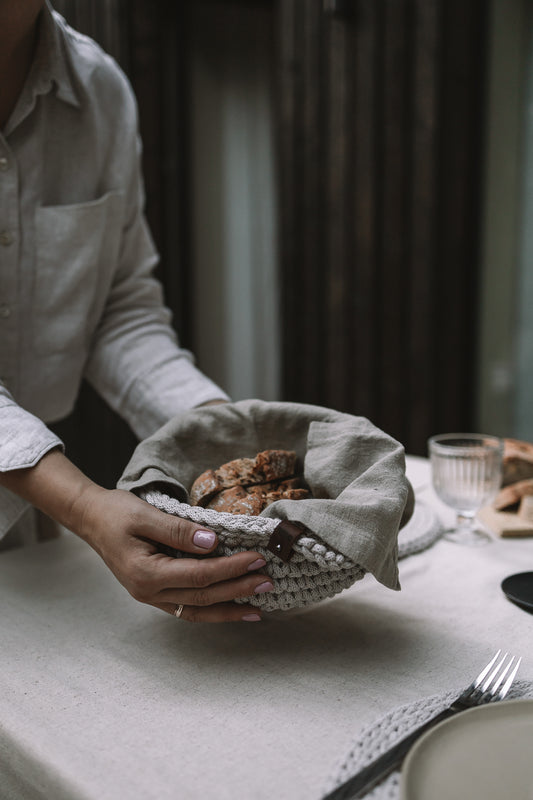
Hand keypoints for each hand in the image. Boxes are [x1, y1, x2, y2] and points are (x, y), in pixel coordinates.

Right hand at [71, 485, 271, 621]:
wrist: (92, 519)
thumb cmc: (117, 513)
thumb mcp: (147, 515)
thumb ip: (180, 531)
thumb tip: (214, 543)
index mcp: (146, 573)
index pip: (200, 575)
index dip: (231, 568)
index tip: (257, 557)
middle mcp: (148, 592)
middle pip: (202, 597)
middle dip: (238, 590)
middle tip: (268, 581)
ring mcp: (151, 596)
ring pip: (196, 611)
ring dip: (229, 609)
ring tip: (259, 607)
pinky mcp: (155, 593)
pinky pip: (187, 607)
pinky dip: (212, 610)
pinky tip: (232, 608)